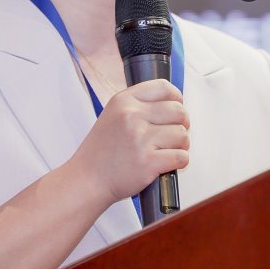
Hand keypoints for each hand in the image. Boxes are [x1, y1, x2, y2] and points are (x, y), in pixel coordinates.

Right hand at [70, 78, 188, 203]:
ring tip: (166, 151)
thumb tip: (174, 103)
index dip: (176, 99)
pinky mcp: (148, 161)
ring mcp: (140, 138)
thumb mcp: (113, 115)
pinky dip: (179, 162)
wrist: (86, 180)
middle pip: (179, 112)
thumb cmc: (102, 151)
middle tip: (172, 136)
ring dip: (181, 145)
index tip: (175, 111)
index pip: (164, 88)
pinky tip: (166, 164)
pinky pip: (182, 156)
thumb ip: (139, 106)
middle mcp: (132, 116)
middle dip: (182, 125)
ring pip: (183, 135)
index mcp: (124, 100)